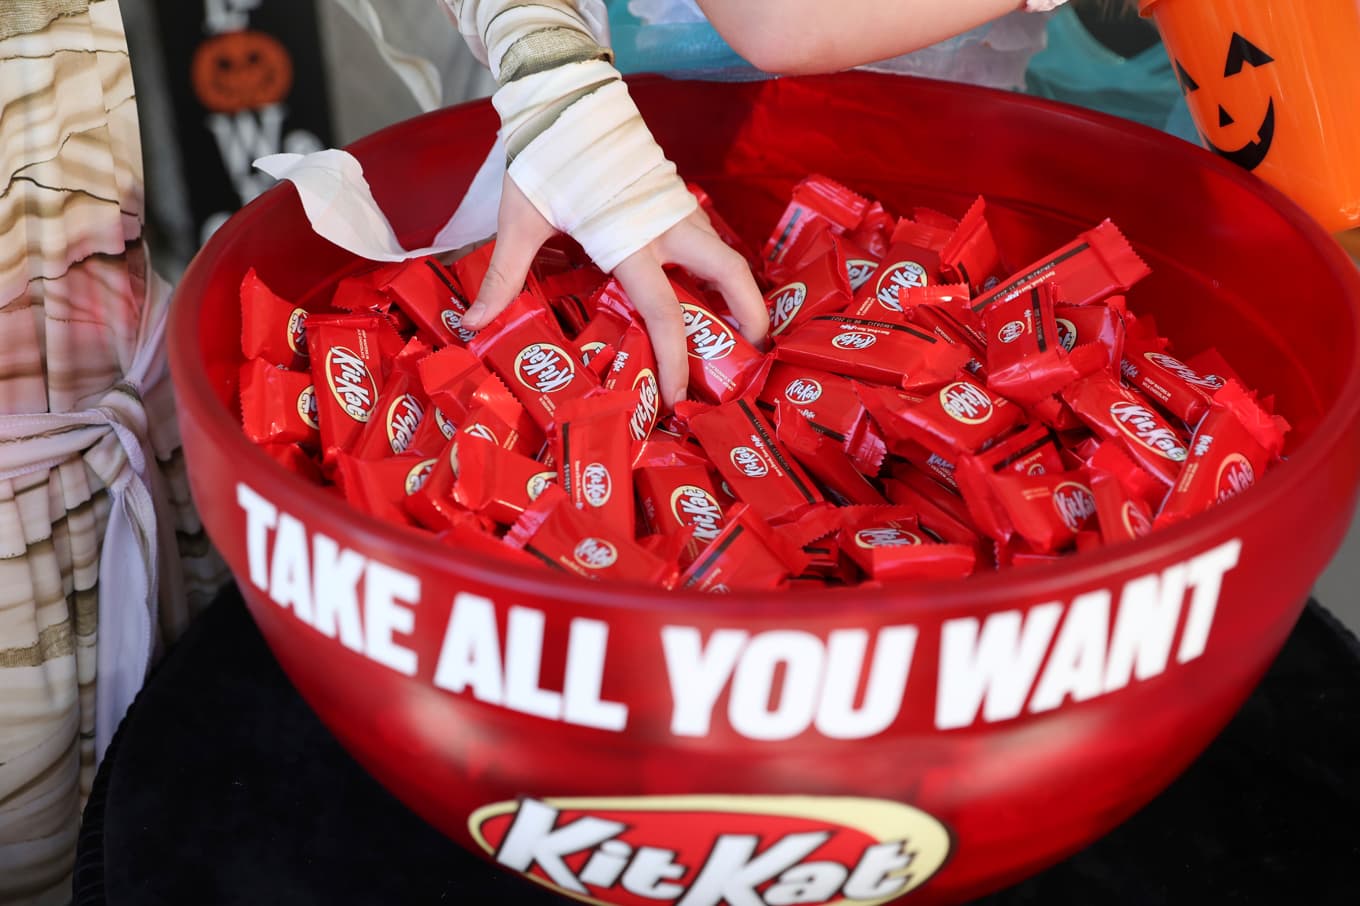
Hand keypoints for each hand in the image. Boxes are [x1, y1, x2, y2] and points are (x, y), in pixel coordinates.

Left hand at [460, 175, 769, 408]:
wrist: (564, 96)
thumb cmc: (544, 158)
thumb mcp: (520, 220)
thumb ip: (504, 275)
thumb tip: (473, 324)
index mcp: (629, 239)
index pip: (663, 311)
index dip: (674, 359)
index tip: (677, 395)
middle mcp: (666, 226)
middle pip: (728, 274)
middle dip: (750, 314)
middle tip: (754, 354)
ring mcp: (677, 208)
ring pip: (726, 255)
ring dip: (739, 291)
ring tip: (744, 329)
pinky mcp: (675, 196)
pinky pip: (709, 239)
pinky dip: (718, 269)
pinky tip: (708, 289)